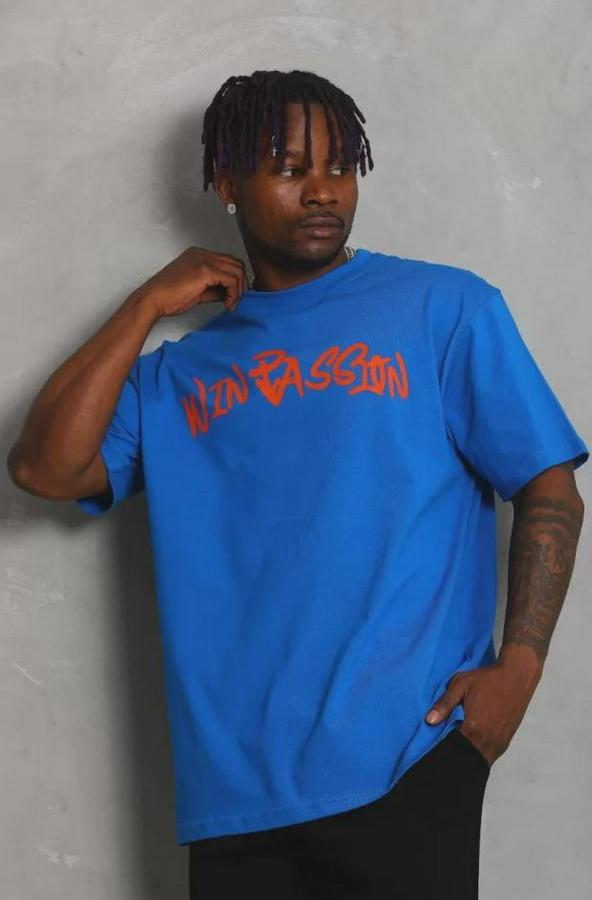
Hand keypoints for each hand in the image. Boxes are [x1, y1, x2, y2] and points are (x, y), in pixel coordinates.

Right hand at [134, 246, 248, 317]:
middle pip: (236, 263)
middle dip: (241, 284)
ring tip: (231, 304)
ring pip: (237, 270)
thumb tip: (229, 294)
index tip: (234, 296)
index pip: (228, 262)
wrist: (152, 300)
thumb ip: (214, 289)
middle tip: (236, 301)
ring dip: (239, 290)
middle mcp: (202, 254)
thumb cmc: (168, 297)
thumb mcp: (197, 291)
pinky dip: (234, 293)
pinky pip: (231, 279)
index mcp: (198, 255)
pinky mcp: (205, 270)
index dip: (236, 279)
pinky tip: (228, 304)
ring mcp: (204, 260)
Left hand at [424, 651, 542, 766]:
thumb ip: (445, 703)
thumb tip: (429, 721)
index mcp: (474, 728)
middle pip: (469, 757)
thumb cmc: (487, 678)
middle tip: (448, 746)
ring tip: (460, 745)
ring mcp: (500, 742)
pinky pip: (492, 754)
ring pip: (482, 758)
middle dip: (458, 753)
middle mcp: (488, 740)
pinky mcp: (508, 740)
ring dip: (471, 754)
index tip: (437, 745)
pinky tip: (473, 744)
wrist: (517, 675)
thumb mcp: (461, 684)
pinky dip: (482, 751)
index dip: (445, 748)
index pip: (455, 748)